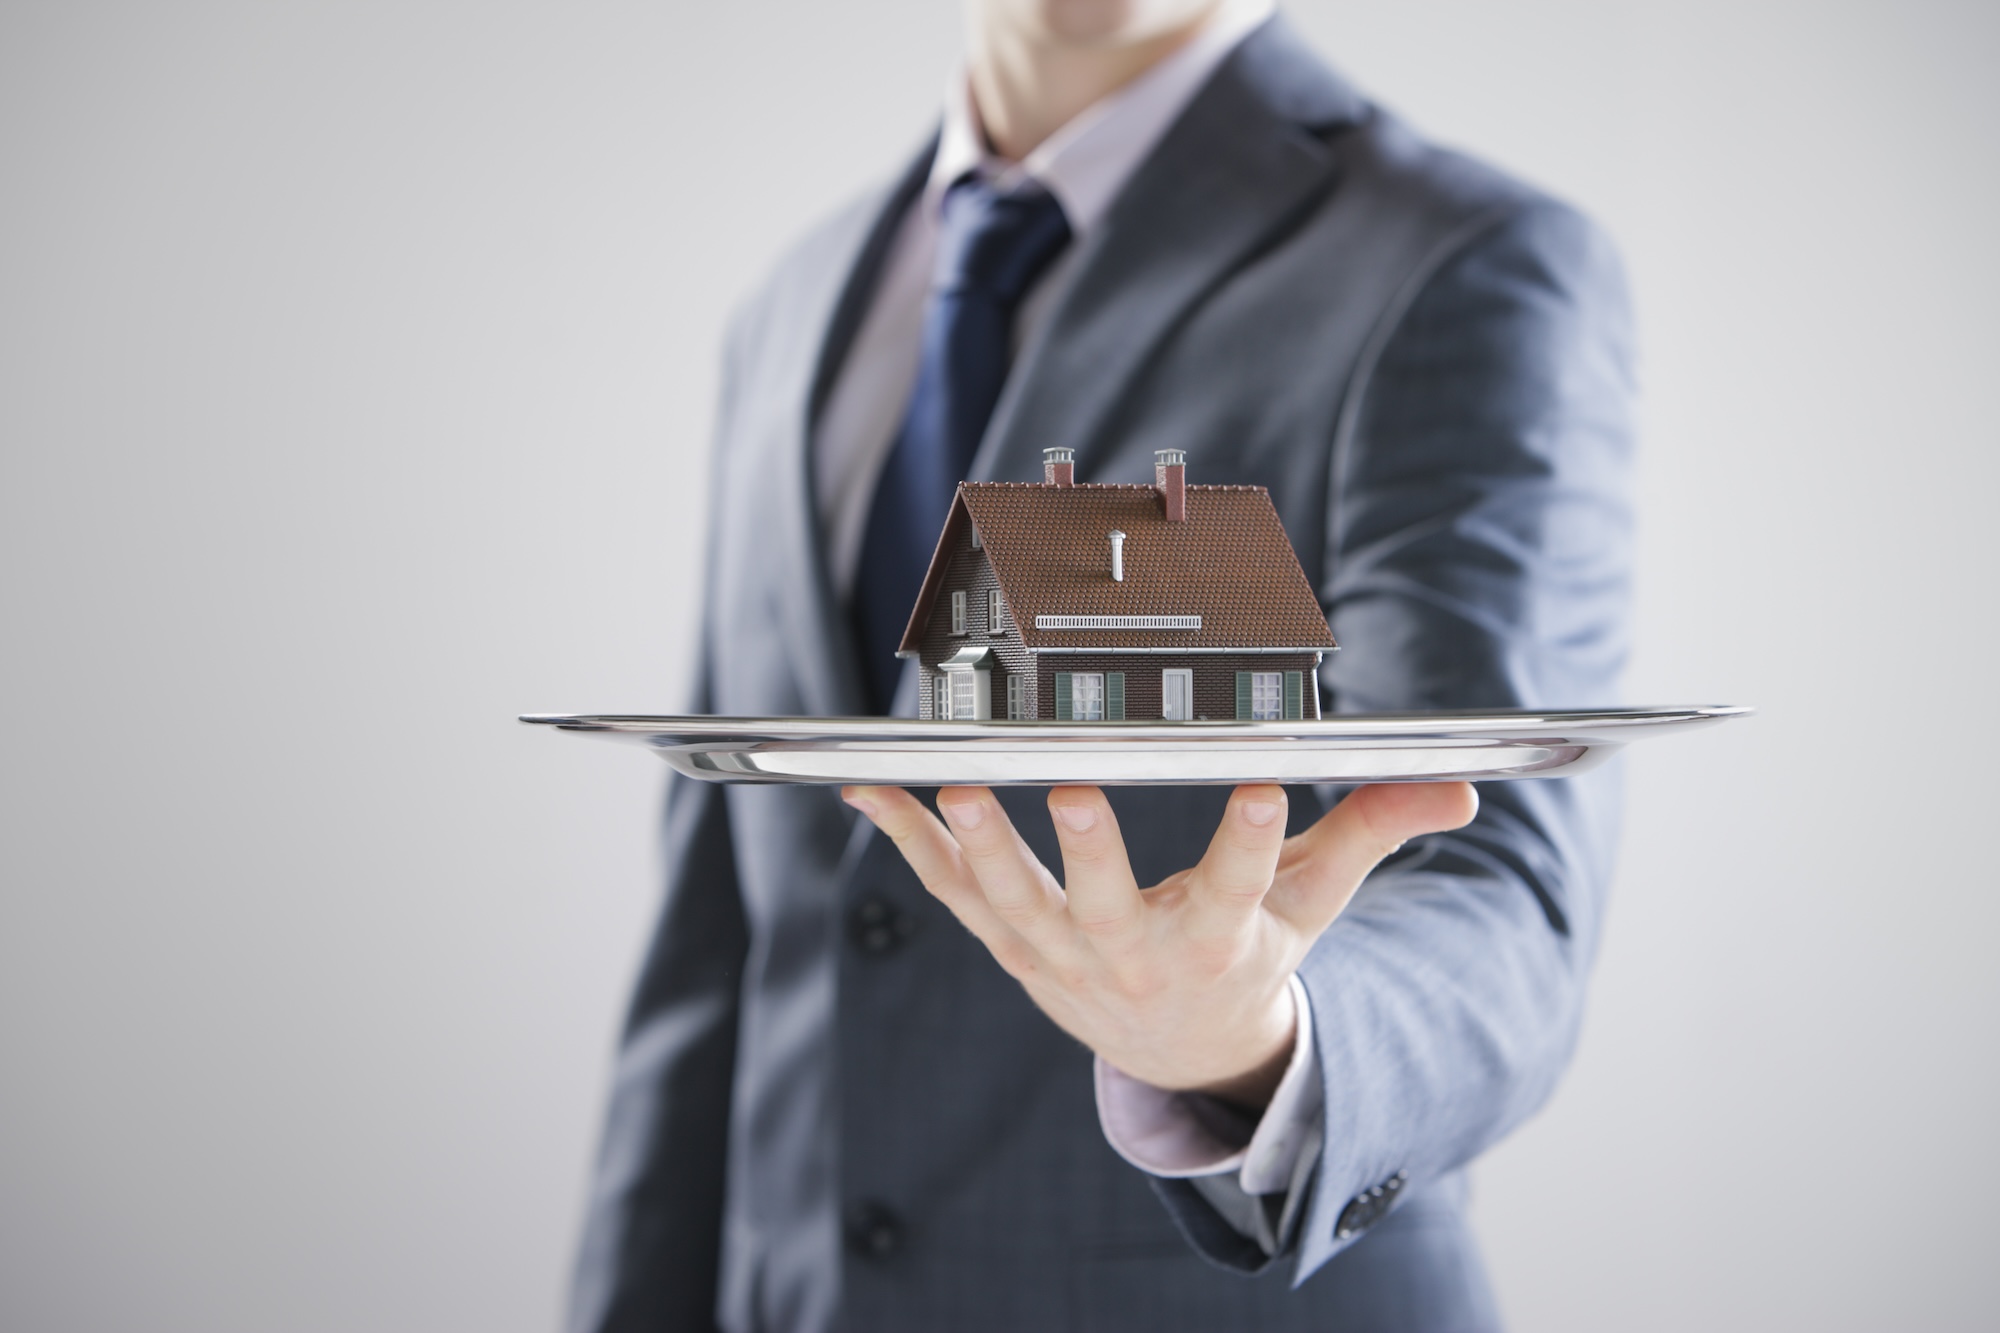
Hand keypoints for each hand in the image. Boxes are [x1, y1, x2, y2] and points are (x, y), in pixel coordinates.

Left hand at [841, 781, 1477, 1108]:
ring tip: (954, 788)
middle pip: (1108, 906)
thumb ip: (1371, 831)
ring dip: (980, 848)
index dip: (1251, 842)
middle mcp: (1135, 955)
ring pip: (1015, 904)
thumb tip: (1458, 785)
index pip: (1242, 890)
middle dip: (1089, 850)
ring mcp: (1062, 955)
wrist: (1181, 1044)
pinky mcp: (1012, 944)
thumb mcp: (1315, 903)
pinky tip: (873, 791)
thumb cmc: (1249, 953)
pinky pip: (954, 893)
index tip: (1259, 787)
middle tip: (1073, 788)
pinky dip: (911, 845)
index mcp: (1218, 942)